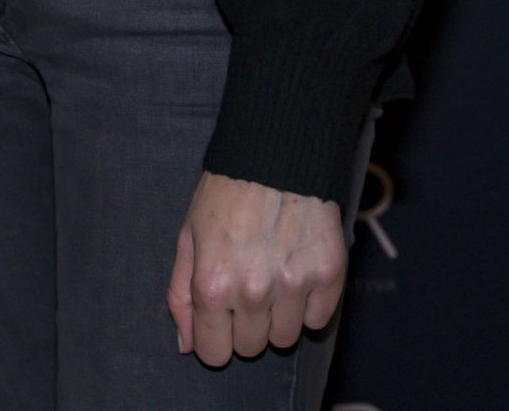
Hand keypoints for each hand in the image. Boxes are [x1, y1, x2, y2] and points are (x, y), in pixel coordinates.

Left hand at [165, 172, 345, 367]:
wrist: (275, 155)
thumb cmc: (225, 194)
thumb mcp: (188, 236)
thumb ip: (181, 294)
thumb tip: (186, 344)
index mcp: (212, 284)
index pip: (213, 353)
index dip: (214, 339)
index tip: (219, 321)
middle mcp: (252, 291)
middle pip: (251, 347)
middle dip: (244, 324)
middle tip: (246, 285)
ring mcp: (293, 285)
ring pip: (285, 338)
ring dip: (277, 316)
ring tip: (271, 275)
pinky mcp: (328, 276)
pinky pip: (318, 320)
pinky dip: (308, 304)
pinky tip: (296, 270)